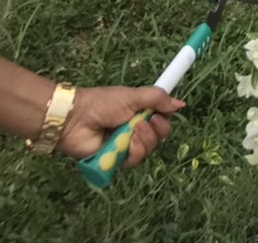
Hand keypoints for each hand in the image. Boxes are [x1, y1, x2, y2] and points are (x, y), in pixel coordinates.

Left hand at [57, 86, 183, 167]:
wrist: (76, 118)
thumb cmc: (103, 103)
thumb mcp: (133, 96)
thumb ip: (158, 99)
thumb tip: (180, 104)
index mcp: (139, 113)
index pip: (162, 120)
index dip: (166, 118)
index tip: (165, 113)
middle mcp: (134, 130)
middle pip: (159, 137)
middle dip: (158, 130)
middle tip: (149, 121)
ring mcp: (125, 146)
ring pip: (148, 149)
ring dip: (146, 140)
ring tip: (133, 130)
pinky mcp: (115, 160)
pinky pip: (134, 161)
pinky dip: (135, 152)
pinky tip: (128, 142)